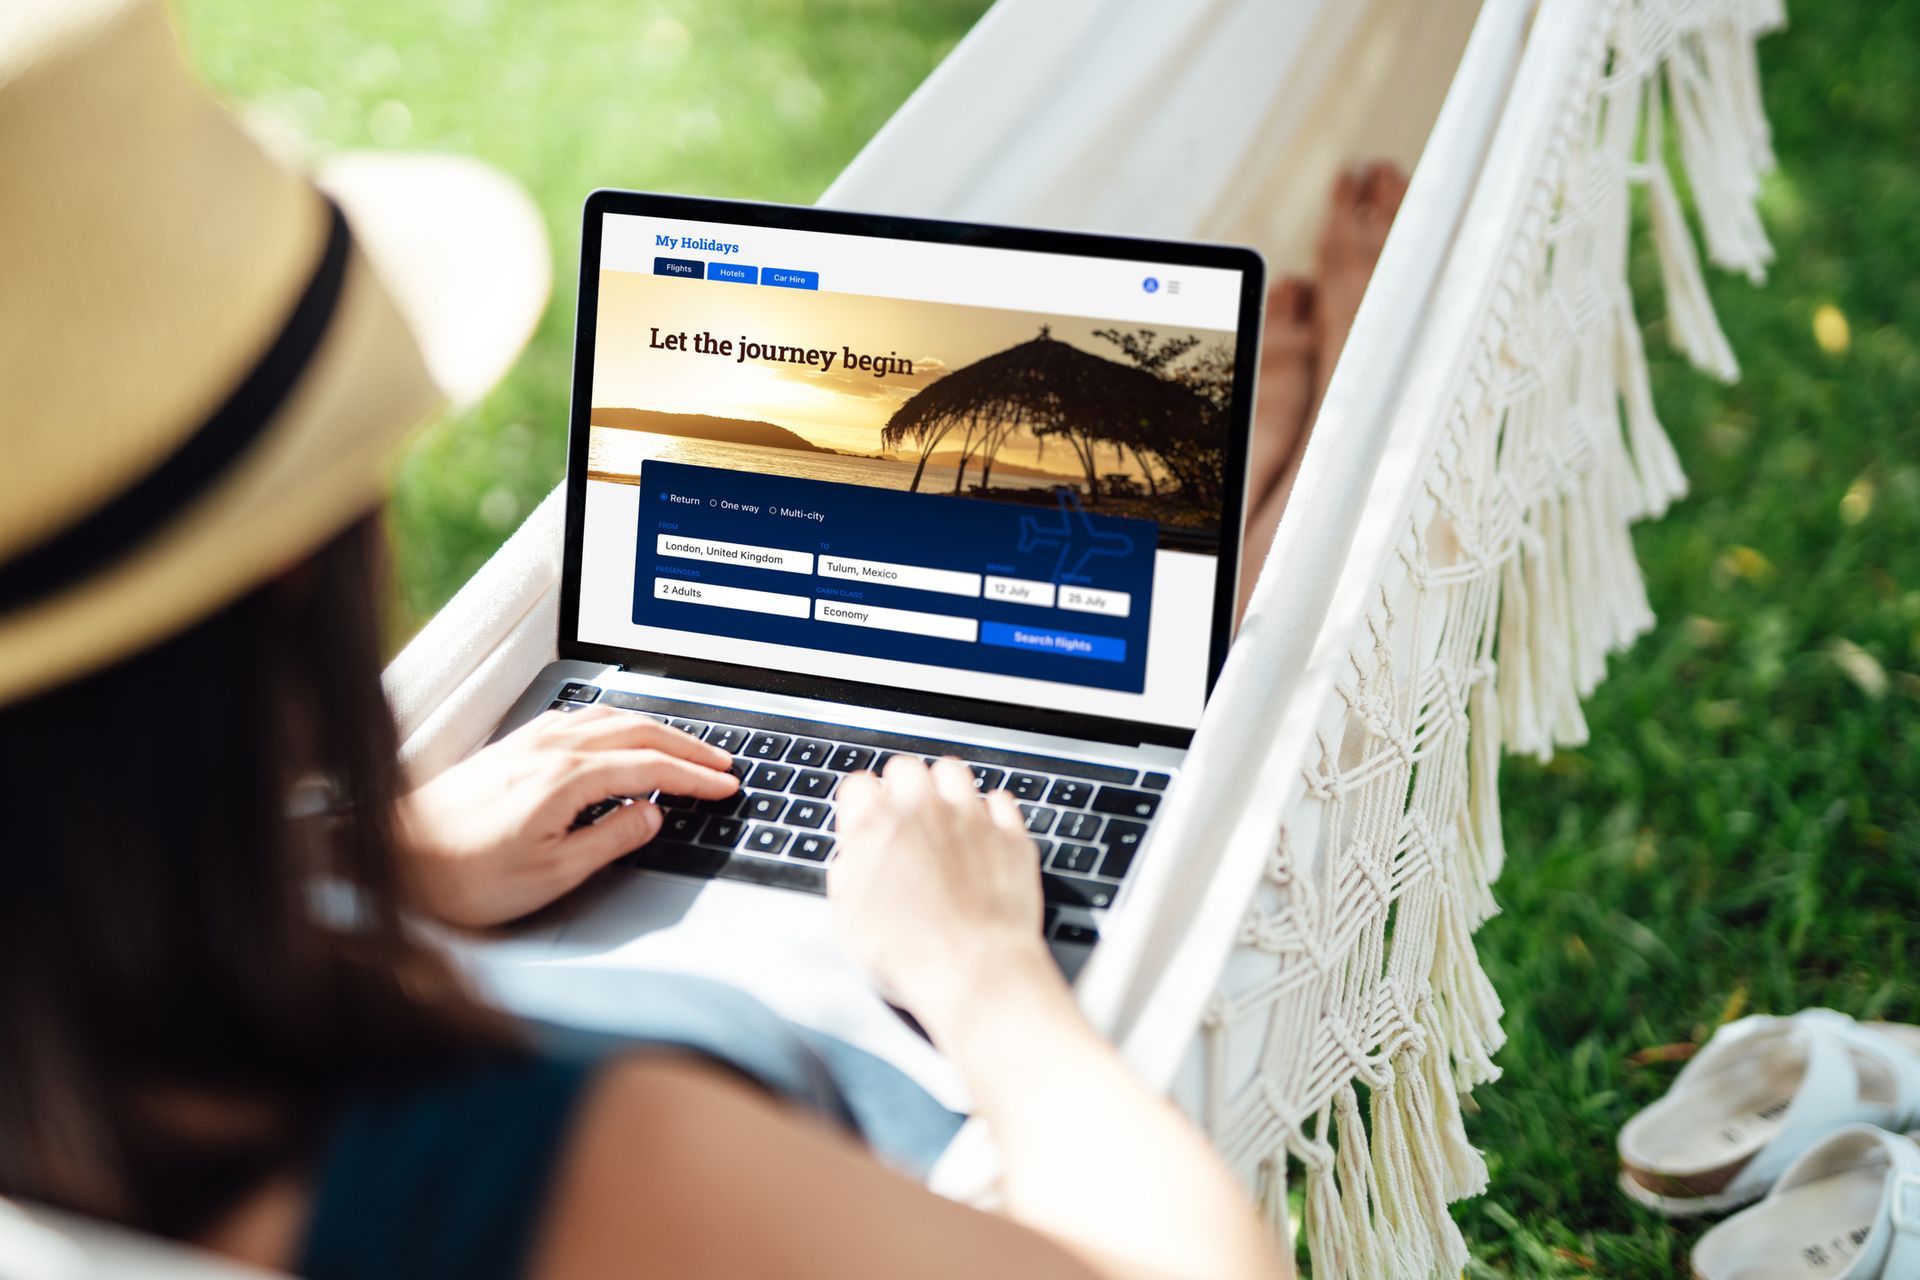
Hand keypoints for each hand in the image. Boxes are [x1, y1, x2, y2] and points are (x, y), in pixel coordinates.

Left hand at [400, 706, 737, 926]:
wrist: (390, 860)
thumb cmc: (461, 876)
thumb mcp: (550, 875)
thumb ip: (609, 840)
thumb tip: (651, 816)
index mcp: (566, 779)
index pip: (650, 768)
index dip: (695, 777)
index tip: (726, 786)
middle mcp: (548, 750)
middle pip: (636, 731)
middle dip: (686, 745)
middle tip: (721, 762)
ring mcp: (527, 744)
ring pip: (608, 718)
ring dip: (653, 729)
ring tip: (681, 746)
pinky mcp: (510, 750)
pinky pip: (578, 719)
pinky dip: (615, 723)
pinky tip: (614, 734)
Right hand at [828, 756, 1060, 1041]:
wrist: (976, 972)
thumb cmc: (910, 955)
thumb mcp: (849, 921)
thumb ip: (847, 874)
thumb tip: (853, 858)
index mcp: (876, 827)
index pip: (858, 784)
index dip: (859, 804)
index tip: (864, 820)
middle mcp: (923, 810)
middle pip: (905, 768)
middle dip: (900, 788)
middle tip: (902, 818)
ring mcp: (971, 817)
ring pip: (952, 771)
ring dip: (943, 788)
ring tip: (941, 815)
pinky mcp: (1009, 834)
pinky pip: (999, 800)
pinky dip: (989, 811)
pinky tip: (981, 832)